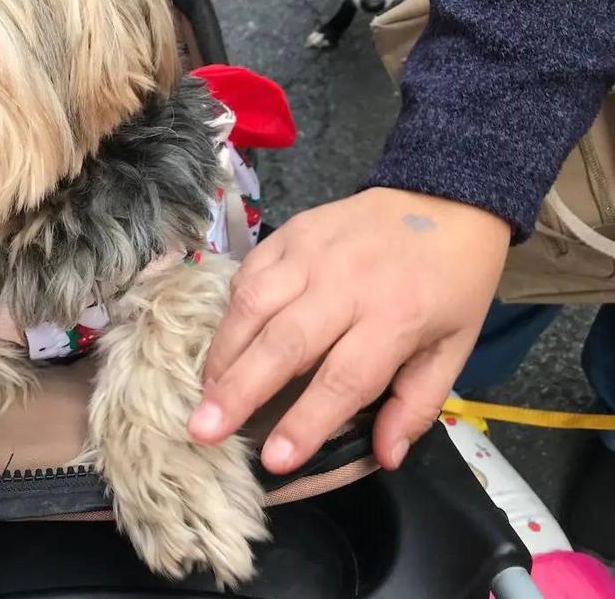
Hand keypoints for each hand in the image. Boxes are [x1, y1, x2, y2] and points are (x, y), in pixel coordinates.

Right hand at [188, 188, 508, 473]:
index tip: (274, 459)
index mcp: (398, 317)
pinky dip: (229, 311)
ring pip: (253, 305)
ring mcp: (312, 252)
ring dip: (222, 353)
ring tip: (202, 393)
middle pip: (284, 343)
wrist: (443, 199)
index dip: (306, 421)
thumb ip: (417, 403)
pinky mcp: (289, 232)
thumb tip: (384, 456)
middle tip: (203, 430)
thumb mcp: (455, 348)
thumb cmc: (450, 283)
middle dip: (239, 391)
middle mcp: (348, 283)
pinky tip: (223, 343)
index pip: (344, 379)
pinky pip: (247, 274)